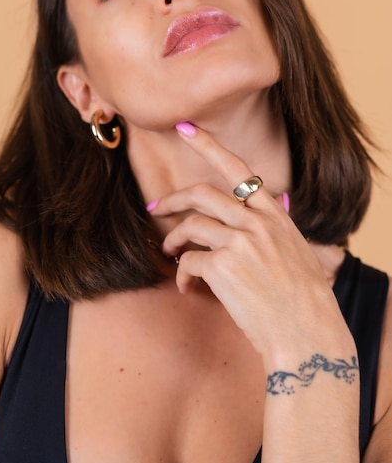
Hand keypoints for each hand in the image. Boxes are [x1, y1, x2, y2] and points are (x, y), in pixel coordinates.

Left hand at [148, 122, 354, 366]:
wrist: (307, 334)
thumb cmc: (303, 298)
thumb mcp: (296, 250)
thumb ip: (276, 224)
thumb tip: (274, 200)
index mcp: (274, 216)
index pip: (239, 169)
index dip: (209, 145)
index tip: (185, 128)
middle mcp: (257, 222)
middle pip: (202, 193)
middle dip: (173, 198)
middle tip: (156, 207)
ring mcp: (239, 242)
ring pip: (190, 225)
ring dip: (173, 239)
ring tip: (169, 251)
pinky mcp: (223, 266)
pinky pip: (188, 260)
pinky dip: (181, 274)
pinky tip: (187, 288)